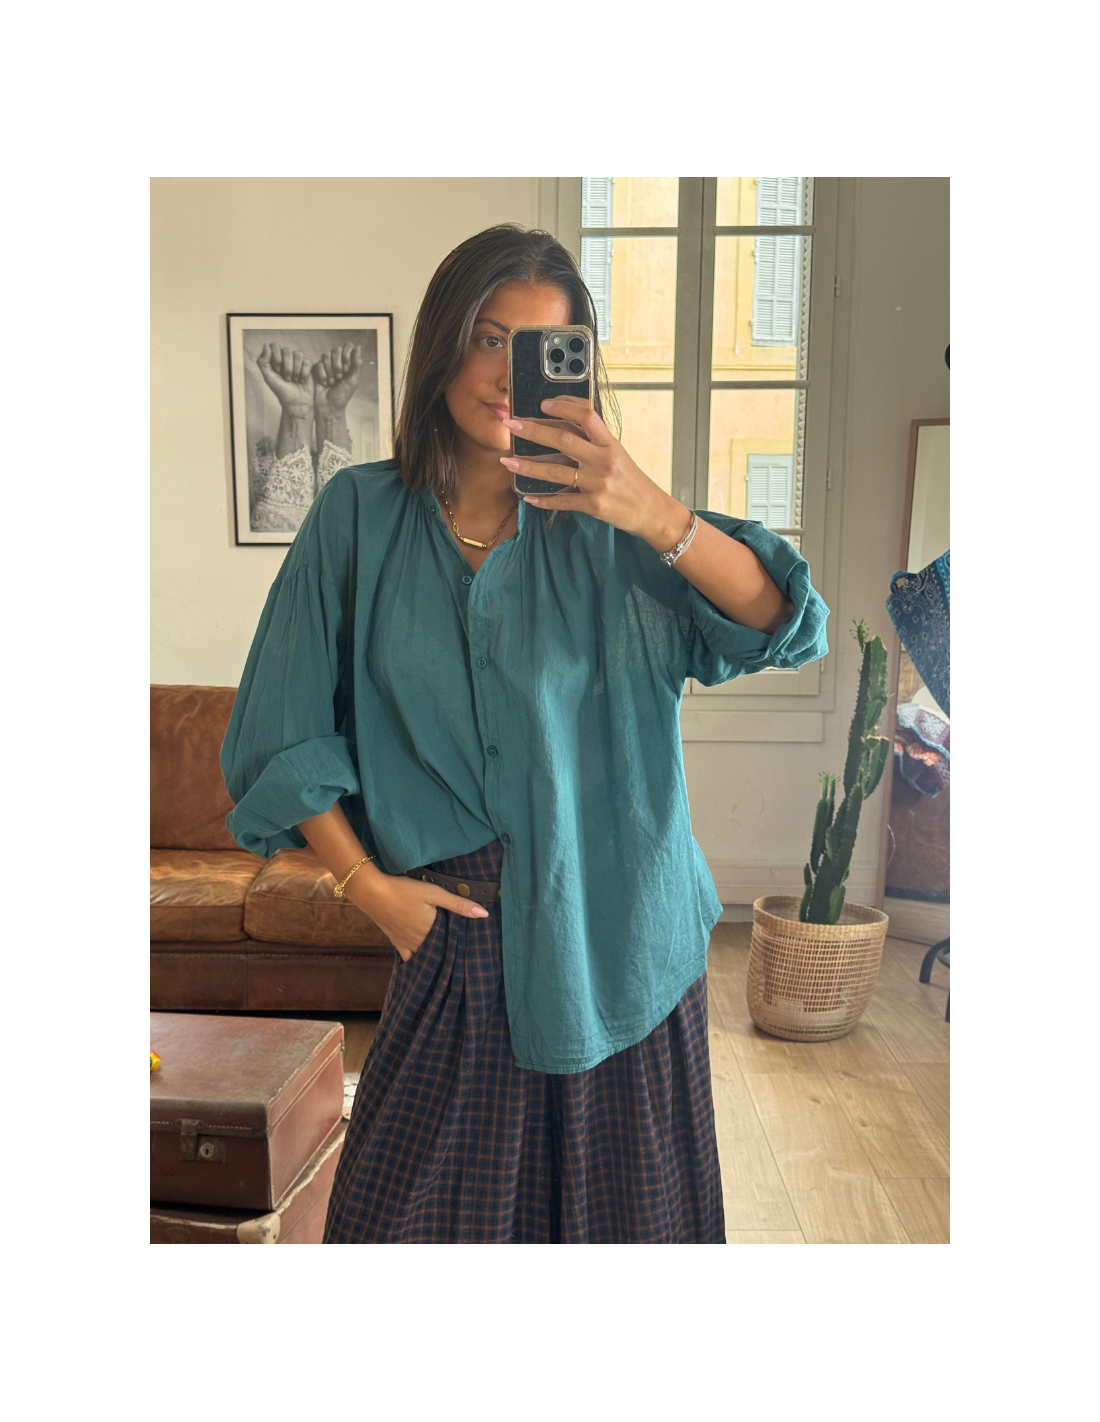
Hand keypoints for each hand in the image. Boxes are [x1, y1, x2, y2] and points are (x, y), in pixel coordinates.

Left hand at [256, 343, 314, 416]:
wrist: (297, 402)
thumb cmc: (282, 391)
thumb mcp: (268, 377)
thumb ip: (263, 362)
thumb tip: (266, 345)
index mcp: (276, 358)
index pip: (275, 346)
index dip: (276, 358)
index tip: (277, 371)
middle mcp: (287, 357)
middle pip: (287, 350)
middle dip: (287, 367)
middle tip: (287, 378)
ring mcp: (299, 360)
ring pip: (298, 354)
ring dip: (295, 370)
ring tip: (295, 380)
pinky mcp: (309, 365)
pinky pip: (307, 361)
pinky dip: (304, 373)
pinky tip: (302, 381)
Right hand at [313, 343, 363, 414]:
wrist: (329, 407)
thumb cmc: (343, 395)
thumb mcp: (353, 380)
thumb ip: (357, 364)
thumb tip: (358, 347)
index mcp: (348, 363)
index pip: (348, 346)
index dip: (346, 354)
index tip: (347, 368)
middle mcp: (337, 361)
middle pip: (336, 349)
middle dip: (338, 364)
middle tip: (339, 377)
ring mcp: (326, 365)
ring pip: (326, 355)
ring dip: (330, 370)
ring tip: (332, 382)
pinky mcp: (317, 369)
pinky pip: (318, 364)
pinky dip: (322, 375)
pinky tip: (325, 384)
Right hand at [346, 871, 488, 962]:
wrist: (372, 893)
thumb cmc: (405, 891)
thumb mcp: (434, 893)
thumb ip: (458, 904)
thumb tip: (484, 914)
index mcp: (432, 931)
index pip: (454, 943)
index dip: (464, 944)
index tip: (476, 945)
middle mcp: (421, 942)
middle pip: (441, 951)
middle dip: (452, 951)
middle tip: (466, 950)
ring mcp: (407, 944)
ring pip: (427, 956)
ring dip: (437, 955)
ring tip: (449, 953)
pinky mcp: (396, 943)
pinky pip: (410, 958)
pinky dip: (419, 960)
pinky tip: (425, 960)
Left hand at [499, 397, 688, 549]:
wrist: (652, 511)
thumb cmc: (633, 482)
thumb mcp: (618, 455)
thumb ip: (594, 443)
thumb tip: (563, 429)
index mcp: (610, 444)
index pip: (586, 415)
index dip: (563, 406)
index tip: (544, 404)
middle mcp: (604, 460)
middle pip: (564, 439)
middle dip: (534, 431)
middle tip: (511, 425)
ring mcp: (598, 483)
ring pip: (557, 471)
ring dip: (529, 466)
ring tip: (507, 461)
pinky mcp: (594, 505)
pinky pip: (563, 501)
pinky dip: (544, 499)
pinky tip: (527, 497)